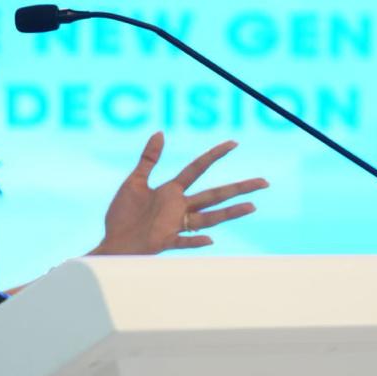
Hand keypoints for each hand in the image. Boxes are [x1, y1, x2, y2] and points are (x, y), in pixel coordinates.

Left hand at [93, 131, 268, 254]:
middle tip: (264, 181)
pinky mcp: (165, 241)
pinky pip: (183, 241)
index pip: (198, 168)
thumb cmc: (121, 215)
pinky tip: (210, 240)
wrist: (112, 243)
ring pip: (209, 218)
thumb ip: (148, 158)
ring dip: (230, 213)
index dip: (215, 154)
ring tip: (253, 206)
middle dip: (239, 187)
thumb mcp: (134, 181)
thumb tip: (161, 132)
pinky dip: (195, 241)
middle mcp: (178, 207)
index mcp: (171, 191)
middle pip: (214, 194)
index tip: (234, 143)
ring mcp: (175, 225)